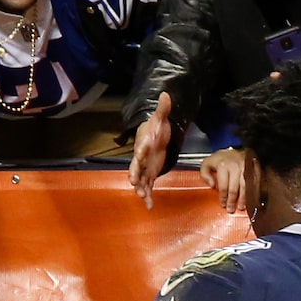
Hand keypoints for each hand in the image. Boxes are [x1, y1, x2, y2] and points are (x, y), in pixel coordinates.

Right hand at [128, 88, 173, 206]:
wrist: (153, 136)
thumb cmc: (156, 128)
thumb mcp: (161, 118)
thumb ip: (163, 109)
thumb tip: (166, 93)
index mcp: (144, 144)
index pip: (140, 148)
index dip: (140, 152)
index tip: (139, 155)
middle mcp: (141, 158)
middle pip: (136, 167)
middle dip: (136, 175)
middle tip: (135, 184)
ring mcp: (145, 167)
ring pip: (141, 180)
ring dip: (142, 189)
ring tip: (144, 198)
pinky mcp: (150, 173)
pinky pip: (148, 186)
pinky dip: (149, 195)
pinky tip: (150, 206)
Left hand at [201, 146, 258, 212]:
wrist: (237, 150)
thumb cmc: (222, 158)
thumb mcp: (208, 162)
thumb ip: (205, 174)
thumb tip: (212, 186)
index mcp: (223, 166)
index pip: (223, 186)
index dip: (223, 197)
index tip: (223, 204)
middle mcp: (235, 167)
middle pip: (234, 188)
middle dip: (232, 201)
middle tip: (231, 209)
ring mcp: (246, 169)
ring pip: (245, 187)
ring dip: (243, 199)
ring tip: (241, 207)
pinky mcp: (255, 170)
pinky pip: (255, 184)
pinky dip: (253, 193)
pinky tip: (251, 199)